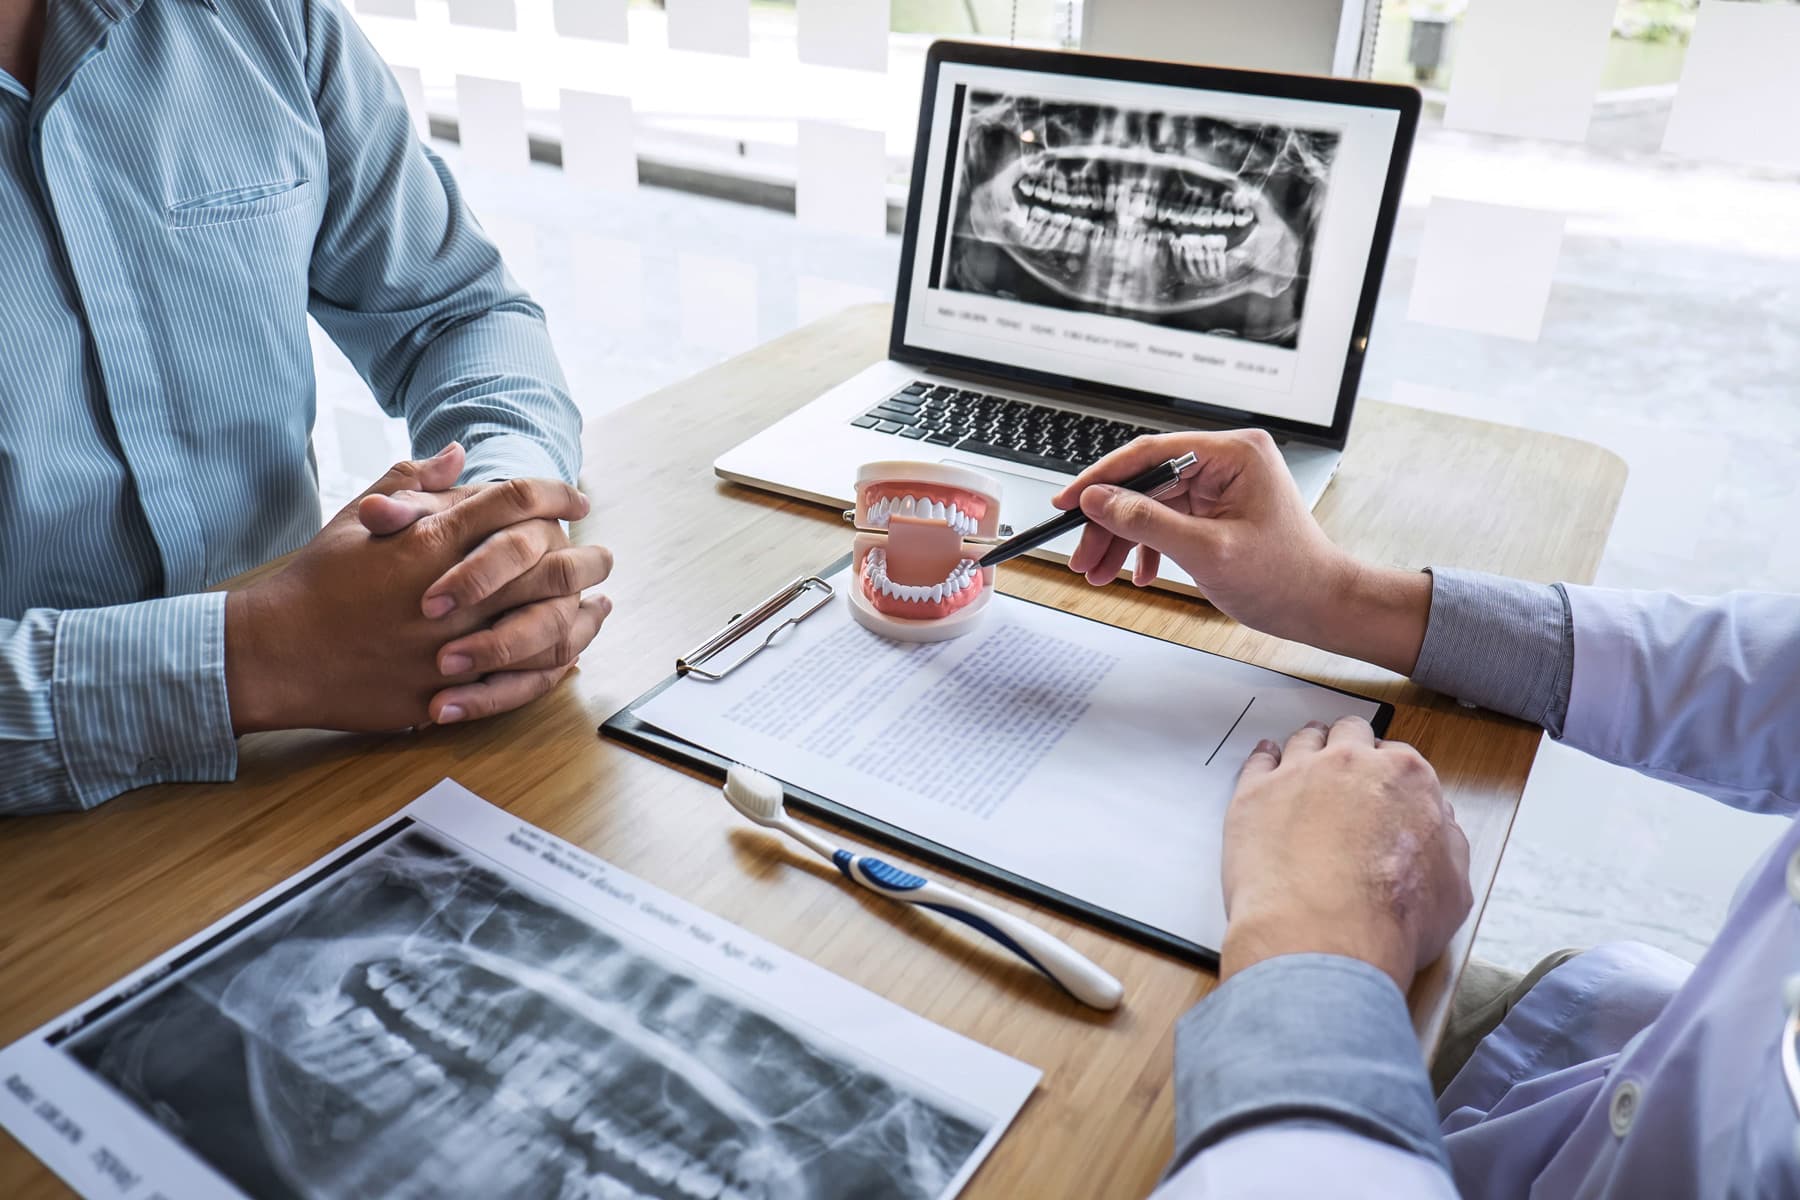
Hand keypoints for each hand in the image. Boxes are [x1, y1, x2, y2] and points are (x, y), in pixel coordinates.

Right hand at [224, 447, 603, 731]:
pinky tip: (568, 656)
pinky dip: (551, 669)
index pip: (514, 503)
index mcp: (430, 543)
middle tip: (603, 555)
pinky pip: (518, 684)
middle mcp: (450, 595)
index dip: (555, 493)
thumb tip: (458, 452)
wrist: (274, 653)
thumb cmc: (315, 582)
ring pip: (545, 630)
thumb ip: (412, 481)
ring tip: (598, 604)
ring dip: (580, 616)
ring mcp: (450, 649)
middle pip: (547, 567)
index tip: (577, 497)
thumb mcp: (357, 519)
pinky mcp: (444, 694)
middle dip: (586, 558)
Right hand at [1052, 431, 1431, 674]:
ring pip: (1152, 503)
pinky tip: (1137, 573)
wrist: (1321, 607)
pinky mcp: (1217, 509)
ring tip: (1099, 572)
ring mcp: (1222, 485)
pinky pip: (1168, 519)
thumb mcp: (1207, 551)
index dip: (1103, 478)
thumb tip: (1098, 499)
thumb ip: (1147, 521)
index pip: (1151, 453)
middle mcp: (1227, 461)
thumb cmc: (1285, 578)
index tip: (1068, 501)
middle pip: (1146, 481)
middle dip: (1110, 522)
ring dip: (1122, 539)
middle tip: (1082, 555)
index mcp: (1234, 454)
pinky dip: (1147, 547)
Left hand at [1219, 717, 1471, 992]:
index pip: (1399, 757)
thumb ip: (1448, 845)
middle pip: (1350, 735)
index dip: (1389, 773)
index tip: (1382, 787)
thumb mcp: (1453, 888)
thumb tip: (1440, 827)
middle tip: (1344, 768)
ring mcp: (1299, 773)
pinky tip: (1266, 764)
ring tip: (1305, 759)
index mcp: (1406, 777)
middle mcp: (1351, 763)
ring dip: (1308, 747)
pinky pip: (1258, 760)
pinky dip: (1264, 759)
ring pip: (1304, 740)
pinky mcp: (1255, 793)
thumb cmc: (1391, 918)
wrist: (1325, 935)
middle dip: (1350, 747)